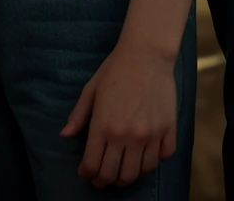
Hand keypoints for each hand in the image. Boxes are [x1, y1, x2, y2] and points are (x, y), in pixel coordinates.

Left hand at [61, 44, 176, 188]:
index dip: (88, 174)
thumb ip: (78, 115)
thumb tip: (64, 136)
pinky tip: (146, 154)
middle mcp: (126, 136)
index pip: (93, 166)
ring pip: (139, 172)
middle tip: (103, 177)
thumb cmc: (115, 69)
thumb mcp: (91, 90)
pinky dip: (154, 160)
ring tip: (124, 168)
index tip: (87, 172)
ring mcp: (149, 135)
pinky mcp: (168, 129)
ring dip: (129, 175)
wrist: (147, 53)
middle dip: (105, 180)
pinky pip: (162, 157)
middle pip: (115, 175)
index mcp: (103, 127)